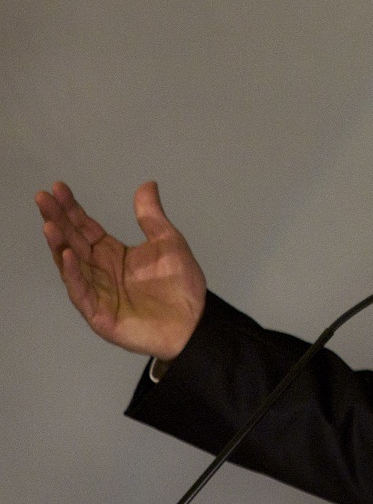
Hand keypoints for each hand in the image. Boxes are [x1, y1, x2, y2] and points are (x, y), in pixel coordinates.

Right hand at [36, 181, 206, 360]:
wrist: (194, 322)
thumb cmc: (180, 285)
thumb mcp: (168, 242)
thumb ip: (152, 216)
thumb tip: (147, 185)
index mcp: (112, 254)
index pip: (85, 228)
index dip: (71, 209)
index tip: (58, 188)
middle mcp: (100, 271)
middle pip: (72, 242)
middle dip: (57, 220)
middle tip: (43, 198)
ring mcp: (98, 292)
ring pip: (72, 265)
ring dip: (59, 245)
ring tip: (49, 225)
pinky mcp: (100, 314)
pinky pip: (83, 292)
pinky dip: (74, 274)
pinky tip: (67, 256)